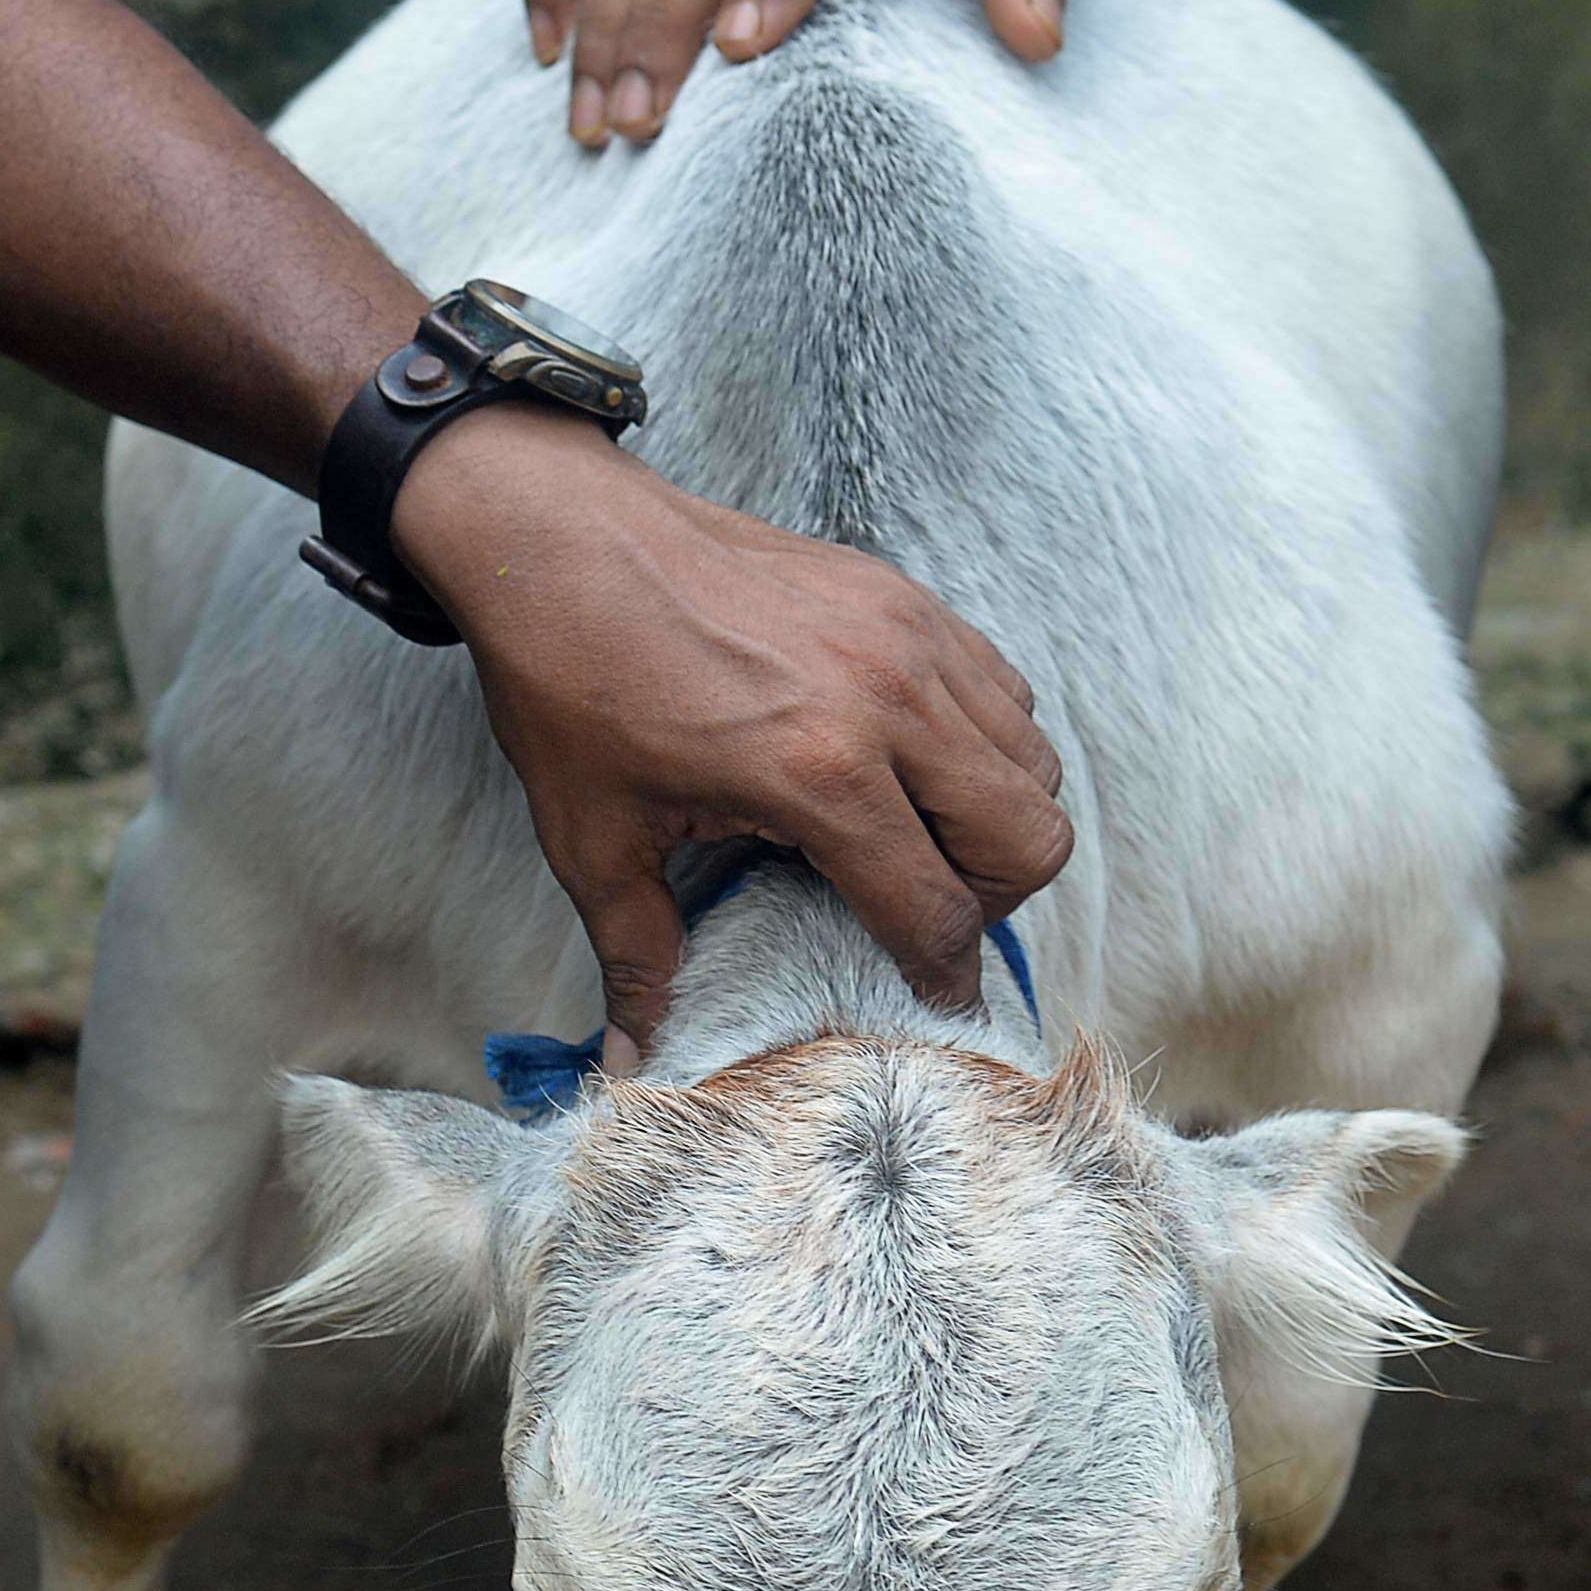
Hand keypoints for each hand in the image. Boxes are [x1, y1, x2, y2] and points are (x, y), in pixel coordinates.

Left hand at [393, 407, 1070, 1058]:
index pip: (937, 909)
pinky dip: (986, 740)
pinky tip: (909, 759)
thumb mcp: (594, 838)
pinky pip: (1005, 689)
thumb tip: (635, 1056)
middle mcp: (886, 701)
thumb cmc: (569, 679)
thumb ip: (638, 955)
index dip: (941, 977)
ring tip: (918, 836)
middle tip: (923, 909)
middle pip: (1031, 839)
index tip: (932, 1000)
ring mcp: (909, 636)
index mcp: (816, 772)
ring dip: (995, 819)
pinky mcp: (904, 596)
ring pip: (1035, 762)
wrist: (555, 533)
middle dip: (989, 900)